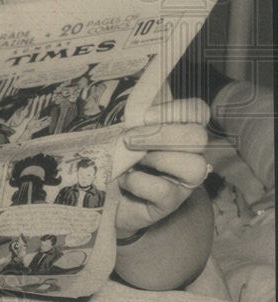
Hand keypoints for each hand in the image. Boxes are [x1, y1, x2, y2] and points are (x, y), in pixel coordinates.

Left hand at [115, 99, 210, 237]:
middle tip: (129, 139)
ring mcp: (183, 181)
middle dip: (162, 135)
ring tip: (132, 160)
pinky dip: (139, 182)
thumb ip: (132, 116)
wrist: (103, 195)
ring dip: (158, 158)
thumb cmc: (115, 155)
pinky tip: (124, 180)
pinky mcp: (170, 203)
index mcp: (179, 131)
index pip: (198, 111)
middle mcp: (189, 154)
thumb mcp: (122, 131)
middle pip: (198, 137)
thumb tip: (129, 98)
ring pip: (193, 166)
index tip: (146, 114)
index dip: (179, 108)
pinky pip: (164, 190)